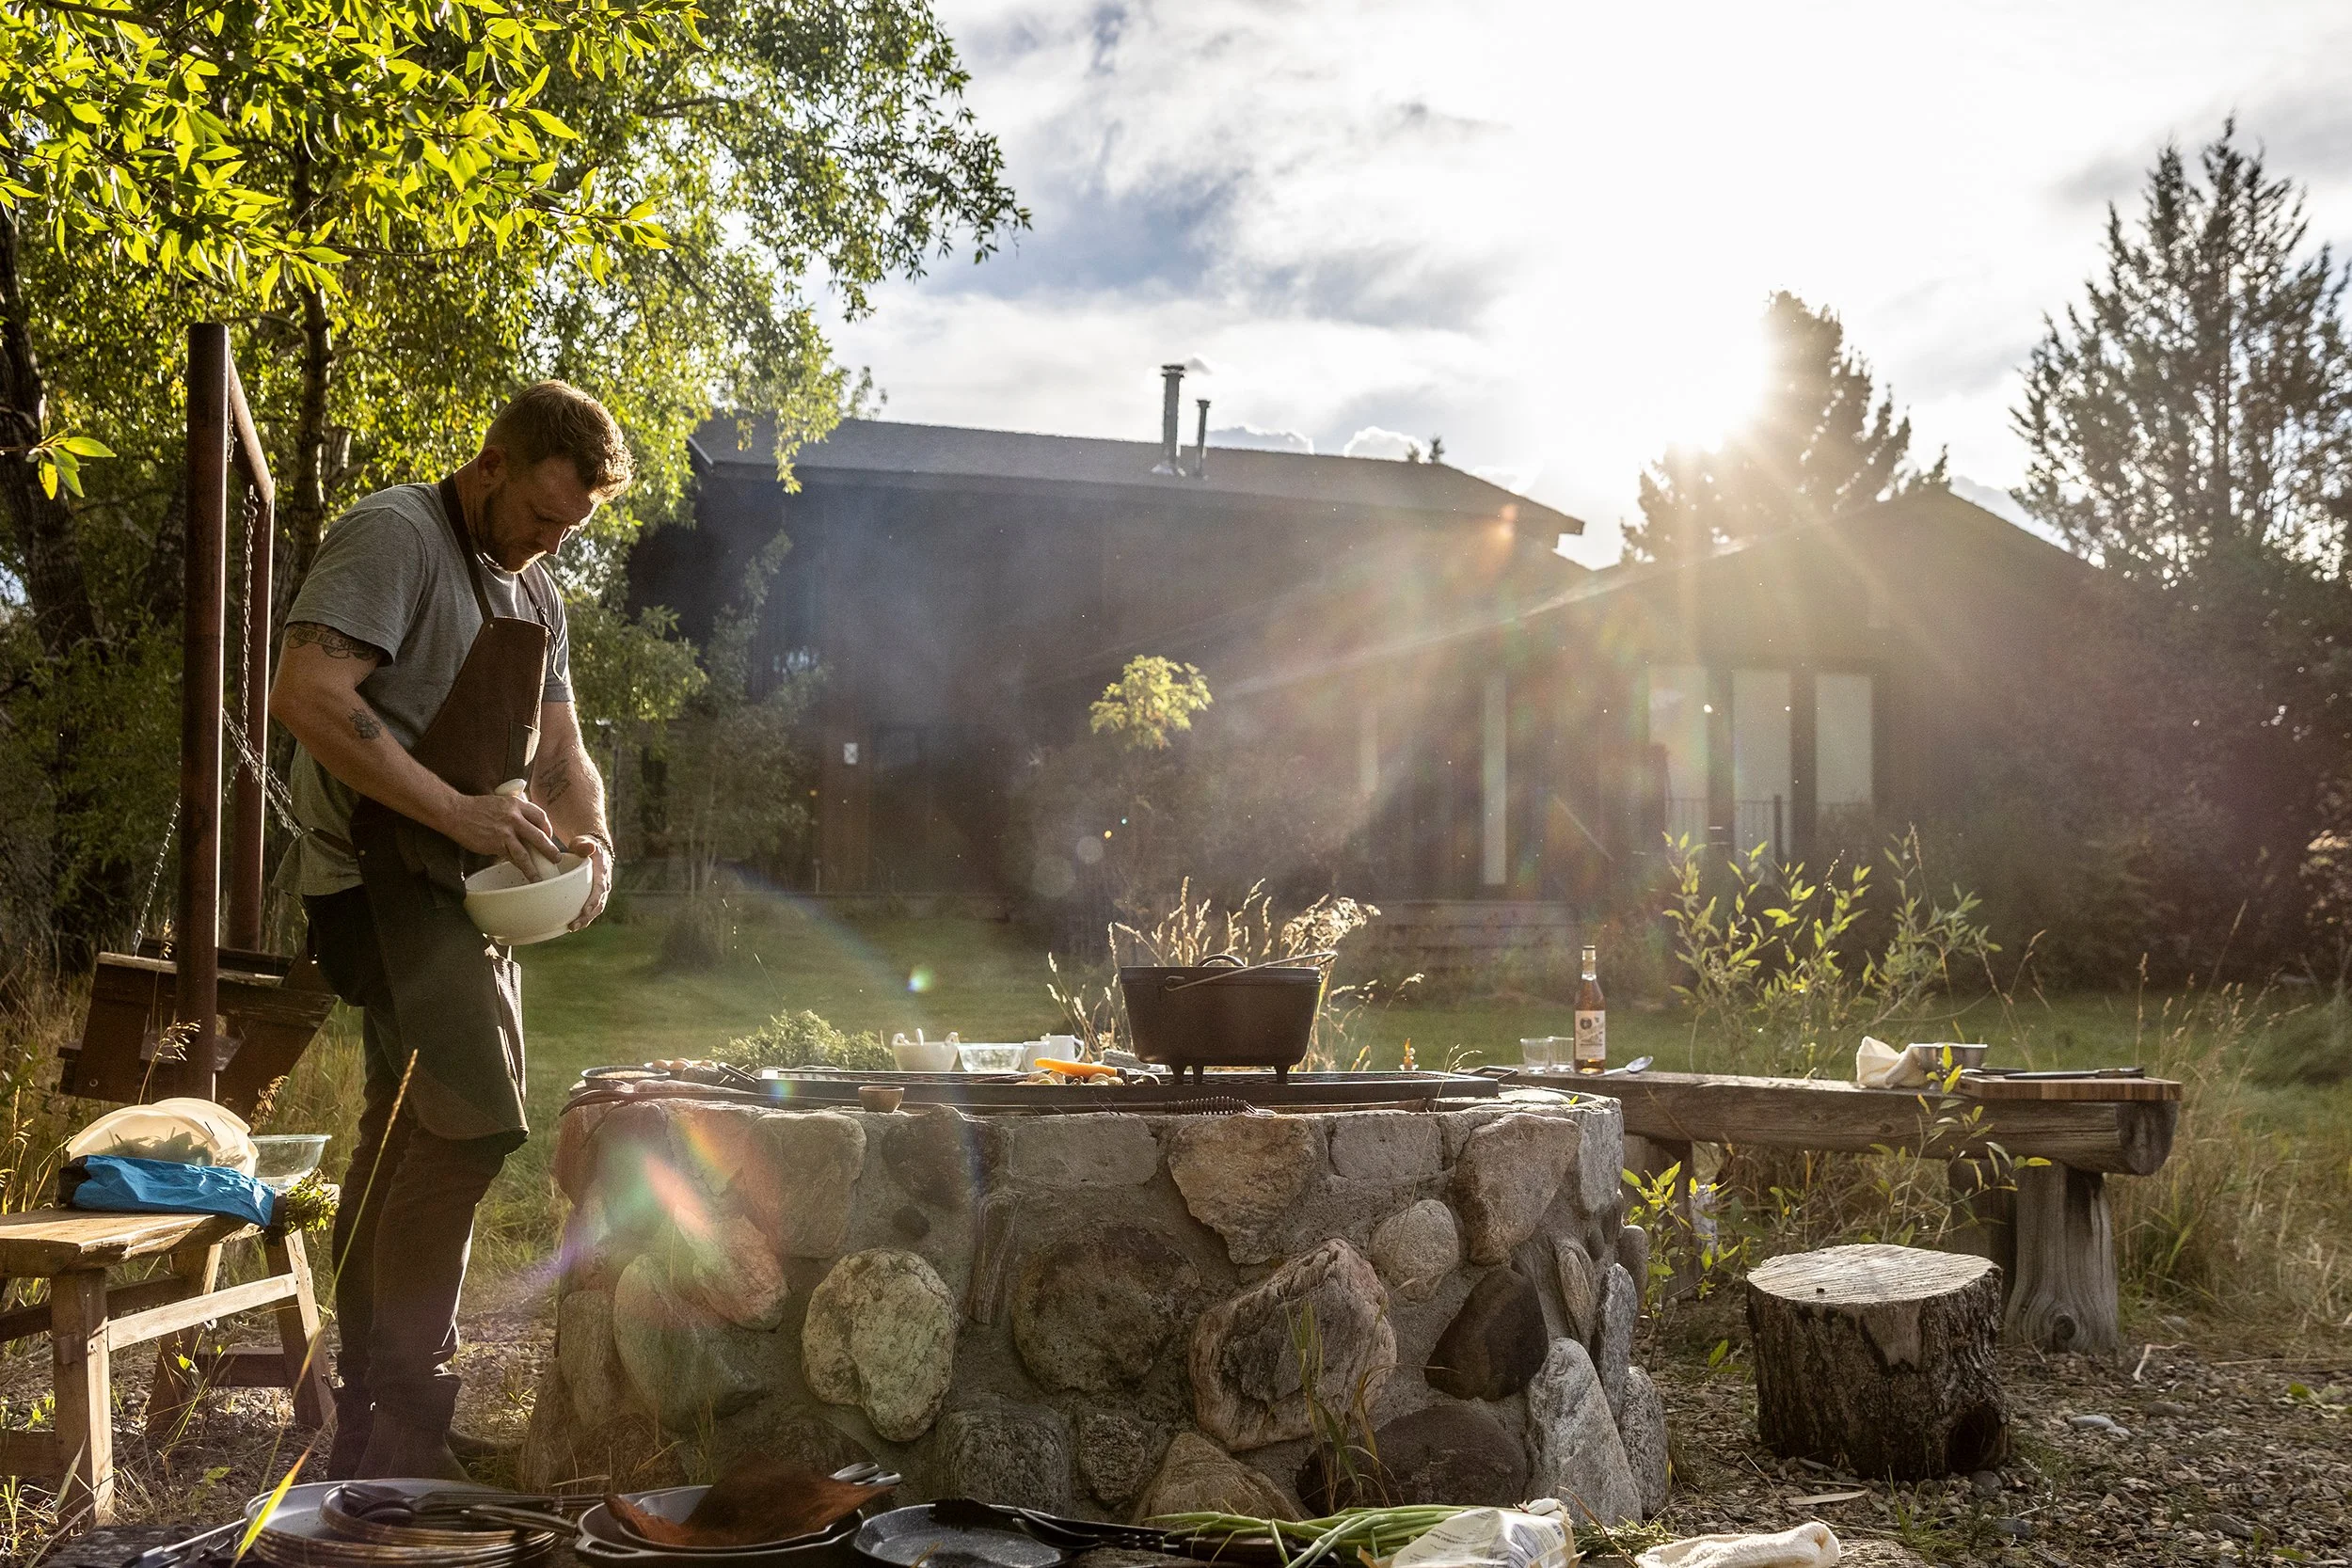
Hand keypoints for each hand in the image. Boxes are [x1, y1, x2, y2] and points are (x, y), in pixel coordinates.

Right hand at [443, 789, 566, 875]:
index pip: (541, 817)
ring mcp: (506, 832)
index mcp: (517, 804)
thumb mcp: (501, 802)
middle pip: (539, 836)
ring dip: (536, 865)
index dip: (548, 828)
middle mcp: (515, 817)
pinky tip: (524, 873)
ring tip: (542, 875)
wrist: (456, 812)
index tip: (549, 836)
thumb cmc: (477, 808)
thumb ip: (514, 811)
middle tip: (556, 858)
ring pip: (527, 852)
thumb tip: (526, 824)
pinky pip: (511, 857)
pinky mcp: (496, 844)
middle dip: (550, 849)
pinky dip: (519, 866)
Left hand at [570, 837, 613, 930]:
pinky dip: (583, 918)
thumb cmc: (585, 846)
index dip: (594, 900)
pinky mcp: (593, 897)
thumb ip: (584, 844)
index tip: (586, 910)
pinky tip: (570, 925)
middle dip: (587, 916)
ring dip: (585, 920)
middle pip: (598, 904)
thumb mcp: (584, 842)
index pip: (600, 888)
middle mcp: (604, 884)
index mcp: (602, 872)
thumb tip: (588, 848)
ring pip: (595, 910)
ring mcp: (600, 892)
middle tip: (573, 926)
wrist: (594, 849)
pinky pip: (590, 910)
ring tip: (571, 928)